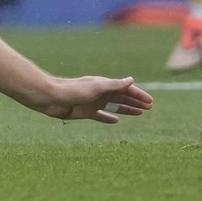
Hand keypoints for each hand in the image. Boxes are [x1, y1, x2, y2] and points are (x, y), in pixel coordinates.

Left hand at [31, 75, 152, 123]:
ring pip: (114, 106)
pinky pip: (101, 115)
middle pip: (121, 97)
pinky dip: (109, 117)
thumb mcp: (96, 87)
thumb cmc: (72, 90)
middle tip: (150, 107)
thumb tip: (131, 79)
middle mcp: (99, 93)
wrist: (51, 98)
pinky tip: (116, 121)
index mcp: (103, 84)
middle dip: (135, 101)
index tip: (150, 102)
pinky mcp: (85, 112)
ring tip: (140, 113)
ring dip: (126, 109)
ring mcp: (92, 102)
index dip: (138, 95)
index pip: (125, 89)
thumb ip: (114, 85)